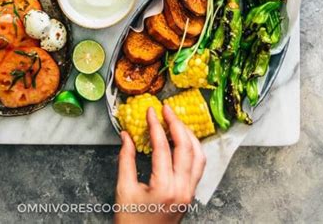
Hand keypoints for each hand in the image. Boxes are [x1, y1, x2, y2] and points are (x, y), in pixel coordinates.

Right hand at [115, 105, 205, 223]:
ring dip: (189, 135)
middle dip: (177, 123)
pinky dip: (194, 149)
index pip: (163, 147)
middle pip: (186, 147)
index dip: (156, 125)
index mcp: (164, 187)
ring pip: (199, 155)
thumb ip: (126, 159)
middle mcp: (182, 189)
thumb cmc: (131, 222)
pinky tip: (184, 141)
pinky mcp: (190, 195)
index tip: (151, 111)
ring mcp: (189, 193)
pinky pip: (199, 166)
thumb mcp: (124, 189)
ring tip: (176, 121)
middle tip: (166, 109)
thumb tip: (126, 135)